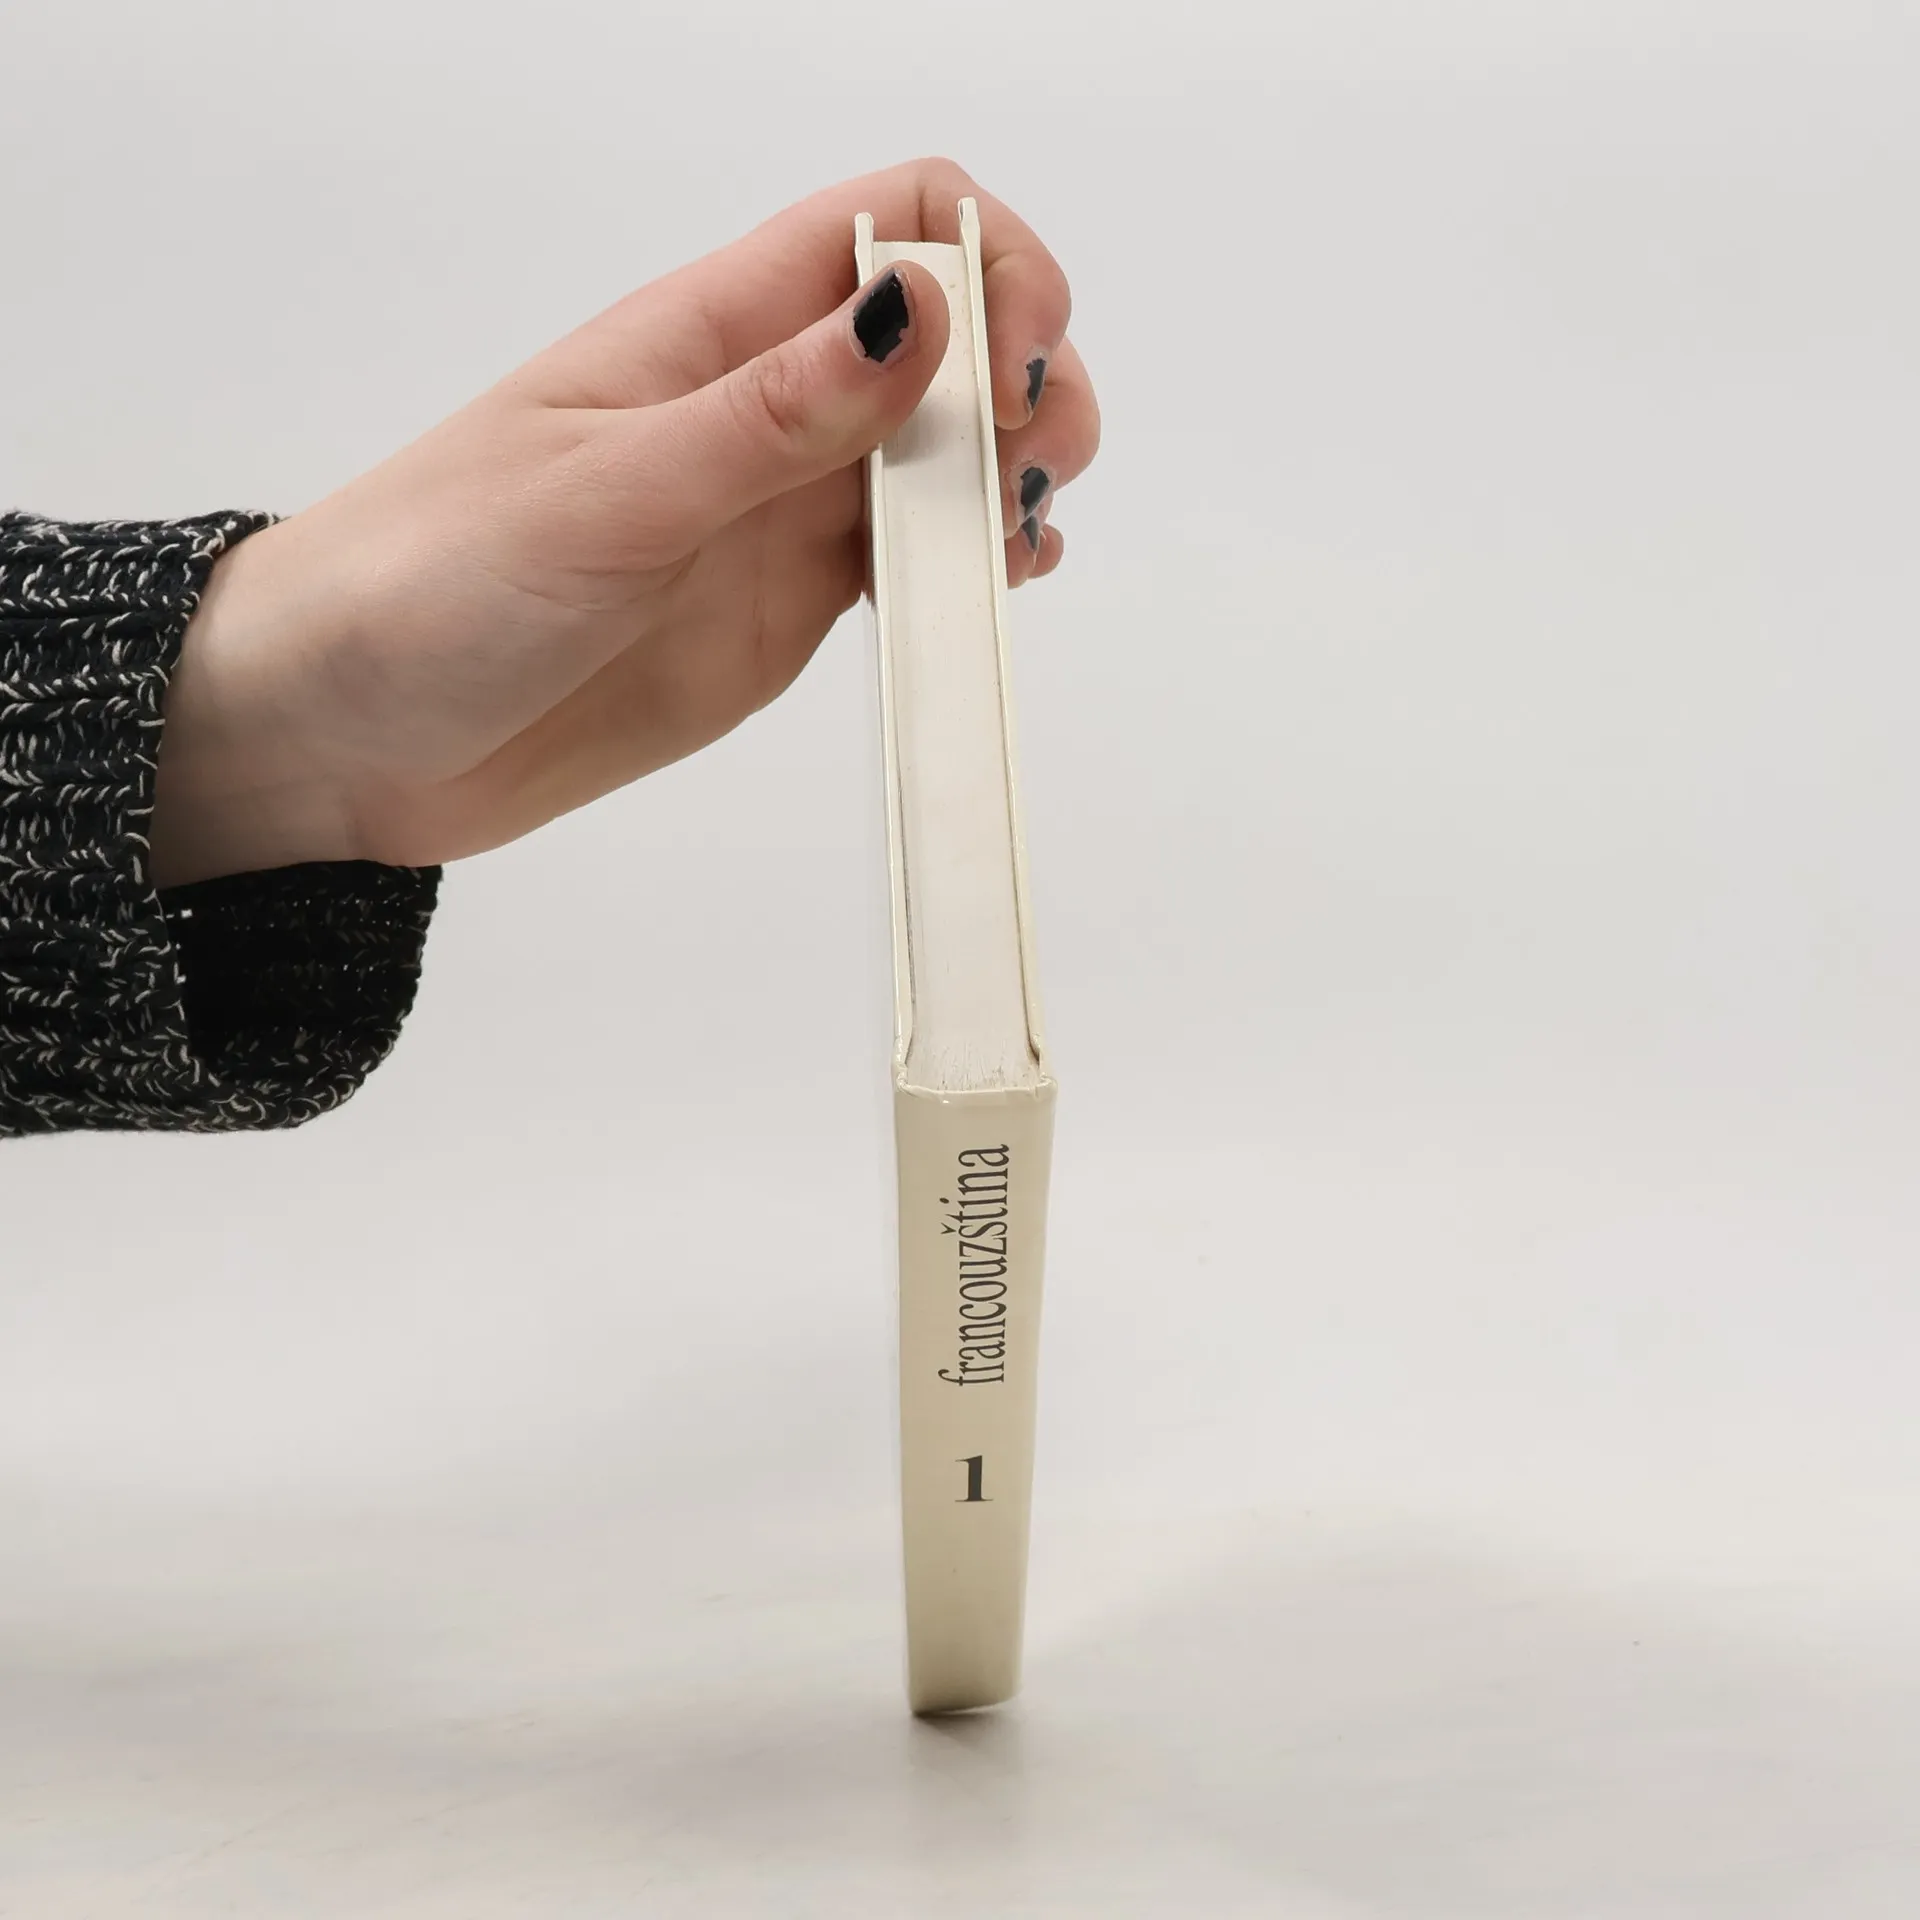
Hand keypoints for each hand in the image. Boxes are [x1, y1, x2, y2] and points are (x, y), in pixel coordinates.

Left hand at [150, 158, 1100, 887]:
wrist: (356, 729)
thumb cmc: (436, 580)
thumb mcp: (609, 490)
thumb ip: (770, 416)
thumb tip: (916, 311)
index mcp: (713, 330)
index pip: (894, 219)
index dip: (985, 266)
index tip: (1006, 374)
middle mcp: (765, 406)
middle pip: (951, 335)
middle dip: (1026, 380)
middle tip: (1023, 472)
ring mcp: (779, 509)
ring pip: (945, 451)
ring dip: (1011, 476)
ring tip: (1015, 540)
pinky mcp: (785, 604)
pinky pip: (909, 559)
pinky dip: (974, 565)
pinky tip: (990, 590)